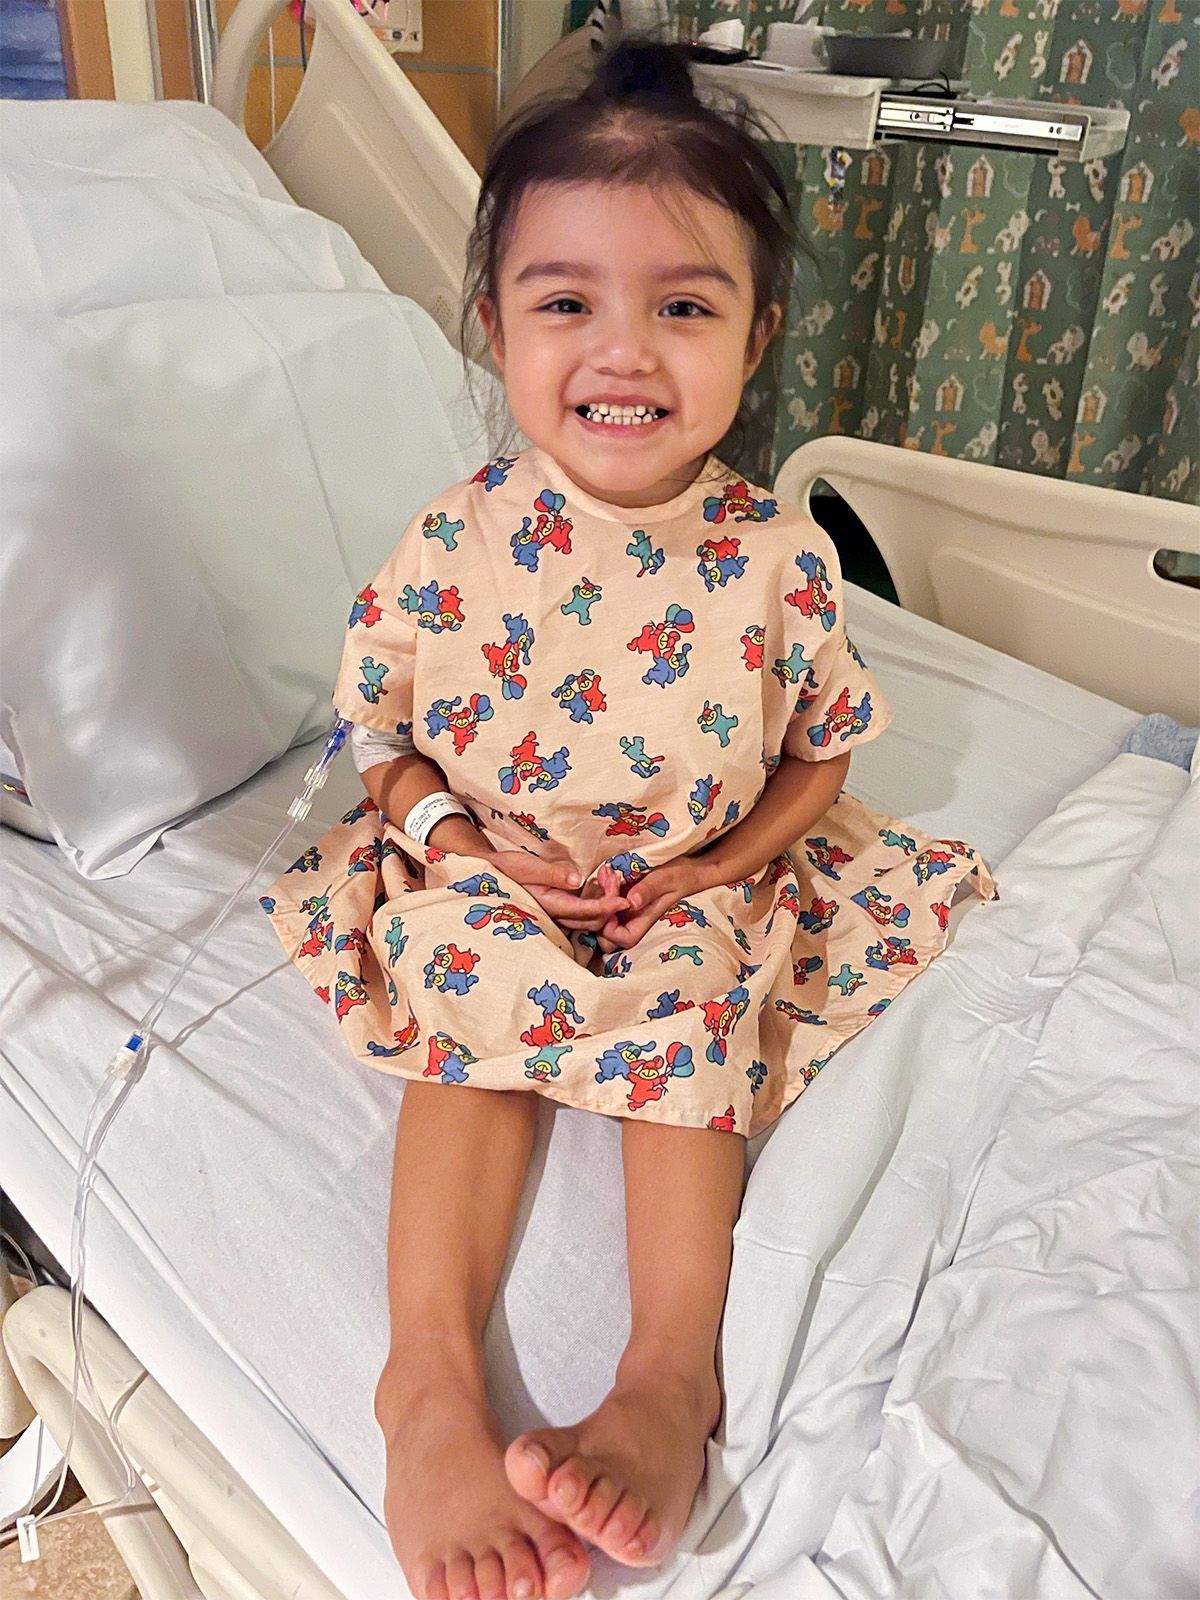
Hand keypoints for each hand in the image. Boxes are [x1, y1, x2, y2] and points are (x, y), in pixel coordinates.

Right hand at [486, 850, 629, 933]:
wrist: (492, 872)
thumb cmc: (507, 868)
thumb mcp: (527, 866)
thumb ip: (552, 874)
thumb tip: (578, 879)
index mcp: (549, 905)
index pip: (584, 911)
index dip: (606, 907)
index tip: (624, 901)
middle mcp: (556, 914)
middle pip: (593, 919)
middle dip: (610, 900)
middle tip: (613, 873)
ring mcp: (559, 913)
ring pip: (591, 916)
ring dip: (605, 898)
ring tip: (608, 872)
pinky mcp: (561, 906)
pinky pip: (586, 909)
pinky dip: (598, 896)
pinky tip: (600, 878)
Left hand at [594, 857, 714, 954]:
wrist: (687, 868)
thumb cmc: (680, 874)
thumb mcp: (666, 878)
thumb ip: (649, 890)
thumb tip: (632, 902)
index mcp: (645, 922)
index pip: (623, 939)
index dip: (610, 927)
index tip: (612, 902)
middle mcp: (633, 922)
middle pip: (606, 937)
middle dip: (599, 913)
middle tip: (606, 884)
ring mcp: (626, 913)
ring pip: (601, 921)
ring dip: (598, 900)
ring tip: (607, 875)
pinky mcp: (621, 901)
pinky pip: (603, 904)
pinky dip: (600, 891)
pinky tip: (607, 873)